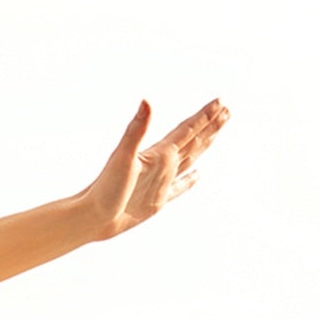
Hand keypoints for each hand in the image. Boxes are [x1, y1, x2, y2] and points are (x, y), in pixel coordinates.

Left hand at [81, 98, 229, 240]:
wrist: (91, 217)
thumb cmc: (105, 188)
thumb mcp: (123, 157)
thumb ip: (136, 130)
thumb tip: (146, 101)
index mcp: (158, 154)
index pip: (186, 130)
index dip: (204, 117)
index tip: (220, 101)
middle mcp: (161, 165)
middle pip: (192, 140)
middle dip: (210, 126)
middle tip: (227, 110)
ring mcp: (160, 182)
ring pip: (190, 159)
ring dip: (204, 145)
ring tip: (216, 133)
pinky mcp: (158, 201)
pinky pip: (180, 188)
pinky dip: (191, 180)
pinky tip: (198, 175)